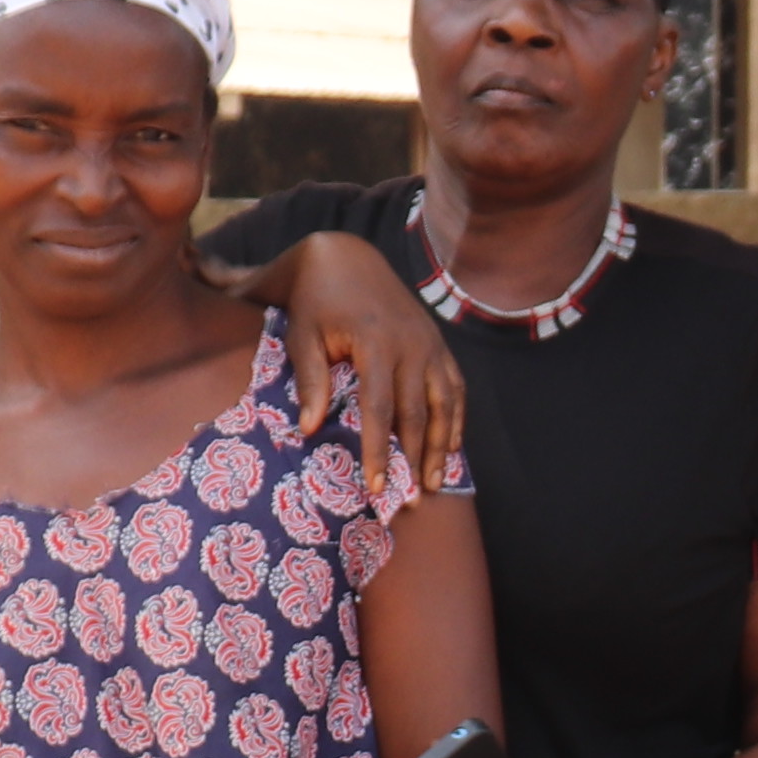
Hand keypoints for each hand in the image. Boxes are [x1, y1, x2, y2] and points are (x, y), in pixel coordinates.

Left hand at [238, 228, 470, 499]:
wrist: (345, 257)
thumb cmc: (314, 301)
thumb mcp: (302, 335)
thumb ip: (310, 380)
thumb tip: (309, 430)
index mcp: (375, 342)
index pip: (380, 409)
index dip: (379, 451)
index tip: (377, 486)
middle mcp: (411, 344)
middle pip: (417, 414)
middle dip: (414, 460)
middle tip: (411, 500)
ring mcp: (430, 343)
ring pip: (444, 404)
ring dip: (441, 447)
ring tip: (435, 484)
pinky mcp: (437, 343)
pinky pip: (454, 388)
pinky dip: (455, 420)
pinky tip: (451, 448)